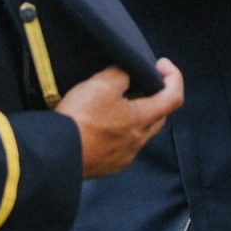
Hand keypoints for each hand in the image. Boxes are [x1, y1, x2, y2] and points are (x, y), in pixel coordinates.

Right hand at [54, 59, 184, 178]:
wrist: (56, 154)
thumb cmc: (81, 119)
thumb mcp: (102, 83)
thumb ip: (122, 73)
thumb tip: (128, 74)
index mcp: (142, 119)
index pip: (174, 97)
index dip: (174, 76)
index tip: (160, 64)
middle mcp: (138, 141)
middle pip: (158, 115)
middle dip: (154, 95)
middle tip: (136, 81)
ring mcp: (124, 157)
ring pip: (138, 131)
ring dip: (132, 115)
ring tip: (111, 102)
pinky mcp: (108, 166)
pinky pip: (121, 145)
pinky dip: (117, 132)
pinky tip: (98, 125)